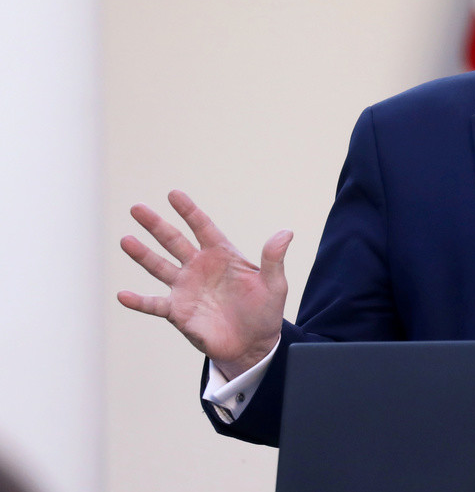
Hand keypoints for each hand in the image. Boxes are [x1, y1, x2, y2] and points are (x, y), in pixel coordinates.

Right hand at [117, 190, 289, 379]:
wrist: (254, 345)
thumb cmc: (265, 312)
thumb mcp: (274, 284)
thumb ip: (274, 259)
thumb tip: (286, 233)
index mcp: (222, 255)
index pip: (202, 227)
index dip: (188, 211)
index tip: (173, 194)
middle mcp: (199, 267)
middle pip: (174, 241)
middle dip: (156, 225)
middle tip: (137, 208)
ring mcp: (186, 288)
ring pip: (159, 266)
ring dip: (142, 254)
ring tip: (126, 240)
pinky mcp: (178, 312)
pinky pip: (154, 304)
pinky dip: (138, 301)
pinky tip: (122, 295)